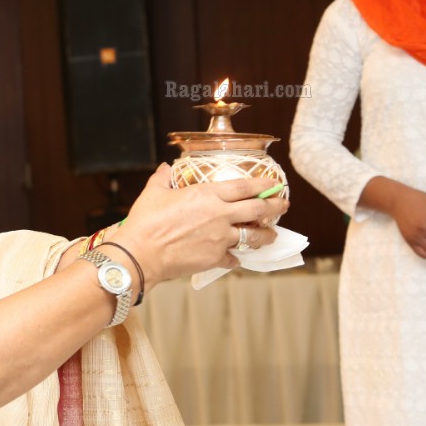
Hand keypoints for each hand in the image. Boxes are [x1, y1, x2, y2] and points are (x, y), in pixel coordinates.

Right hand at [110, 164, 287, 285]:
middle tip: (284, 205)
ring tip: (271, 235)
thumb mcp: (153, 193)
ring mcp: (220, 238)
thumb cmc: (145, 221)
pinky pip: (233, 258)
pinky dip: (235, 257)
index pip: (245, 187)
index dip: (263, 184)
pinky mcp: (215, 258)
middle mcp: (219, 215)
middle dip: (275, 206)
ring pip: (253, 236)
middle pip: (258, 209)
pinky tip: (234, 257)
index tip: (275, 184)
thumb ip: (163, 178)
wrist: (141, 253)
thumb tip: (165, 167)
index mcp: (207, 195)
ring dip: (265, 235)